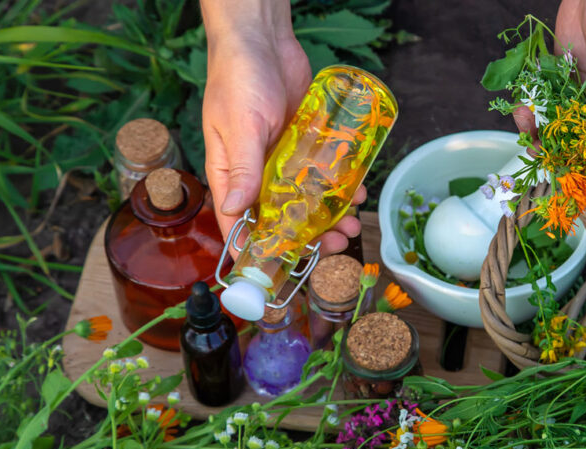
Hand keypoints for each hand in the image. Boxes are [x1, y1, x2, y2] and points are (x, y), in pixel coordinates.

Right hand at [201, 0, 361, 255]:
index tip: (277, 271)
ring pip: (306, 198)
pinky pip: (323, 172)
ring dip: (328, 214)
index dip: (256, 249)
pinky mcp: (305, 143)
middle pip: (280, 217)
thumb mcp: (239, 125)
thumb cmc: (237, 77)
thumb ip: (241, 167)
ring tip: (351, 224)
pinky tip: (356, 192)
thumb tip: (236, 209)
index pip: (239, 222)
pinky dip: (339, 185)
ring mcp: (282, 158)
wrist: (262, 39)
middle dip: (306, 236)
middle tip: (333, 246)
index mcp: (229, 173)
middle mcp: (255, 171)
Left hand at [514, 0, 585, 136]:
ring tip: (524, 123)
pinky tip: (520, 108)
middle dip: (562, 142)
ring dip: (542, 127)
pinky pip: (548, 99)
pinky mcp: (564, 80)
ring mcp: (585, 91)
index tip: (576, 155)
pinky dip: (534, 106)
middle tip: (538, 147)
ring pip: (564, 119)